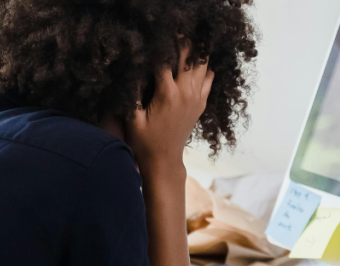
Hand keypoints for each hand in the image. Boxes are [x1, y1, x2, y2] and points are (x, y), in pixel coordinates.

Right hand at [126, 45, 214, 186]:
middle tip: (176, 30)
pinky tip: (199, 61)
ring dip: (196, 51)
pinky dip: (205, 67)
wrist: (164, 161)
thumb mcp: (131, 117)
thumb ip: (132, 93)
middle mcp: (185, 92)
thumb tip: (130, 70)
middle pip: (189, 56)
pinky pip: (209, 78)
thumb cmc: (144, 141)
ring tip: (189, 41)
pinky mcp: (200, 103)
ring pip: (203, 65)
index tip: (155, 34)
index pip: (165, 59)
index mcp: (167, 93)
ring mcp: (195, 97)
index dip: (160, 44)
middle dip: (183, 40)